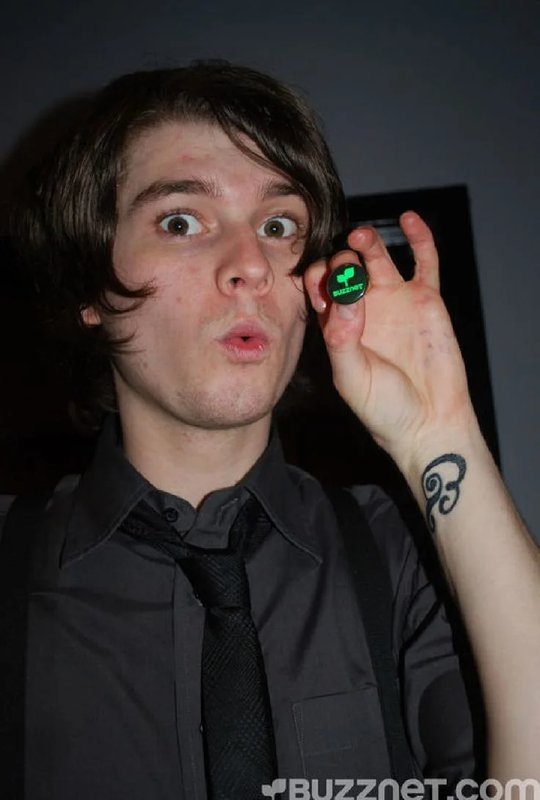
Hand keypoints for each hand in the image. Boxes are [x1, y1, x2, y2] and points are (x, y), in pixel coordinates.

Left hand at [303, 211, 476, 466]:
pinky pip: (424, 260)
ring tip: (360, 239)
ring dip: (366, 242)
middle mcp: (363, 308)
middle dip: (340, 261)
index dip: (315, 279)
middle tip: (345, 273)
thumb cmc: (383, 408)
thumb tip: (346, 299)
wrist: (428, 422)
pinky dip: (418, 237)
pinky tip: (408, 220)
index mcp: (337, 325)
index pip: (318, 287)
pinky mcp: (425, 299)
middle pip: (344, 267)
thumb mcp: (351, 377)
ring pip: (377, 258)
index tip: (318, 286)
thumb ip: (342, 339)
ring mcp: (394, 301)